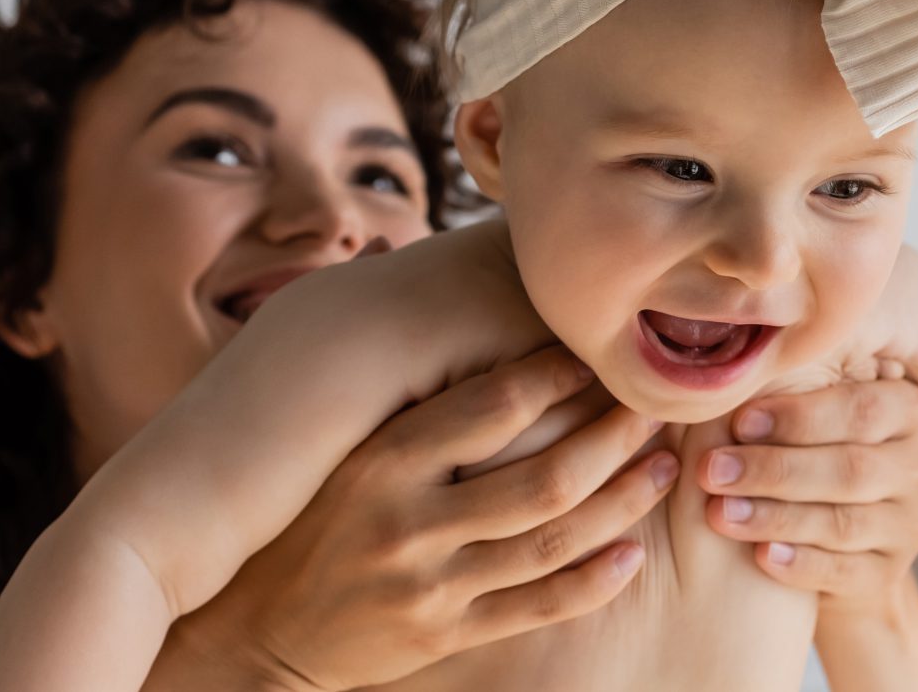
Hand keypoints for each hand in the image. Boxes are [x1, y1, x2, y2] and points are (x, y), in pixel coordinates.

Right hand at [147, 346, 673, 691]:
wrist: (253, 629)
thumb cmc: (307, 519)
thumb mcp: (335, 448)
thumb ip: (399, 396)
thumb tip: (435, 282)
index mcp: (379, 461)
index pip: (494, 404)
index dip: (562, 375)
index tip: (602, 354)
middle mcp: (407, 522)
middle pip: (546, 476)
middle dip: (616, 439)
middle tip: (657, 410)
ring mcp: (429, 584)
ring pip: (555, 540)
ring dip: (623, 501)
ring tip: (663, 468)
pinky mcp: (444, 634)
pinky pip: (539, 606)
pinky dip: (595, 579)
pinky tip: (631, 551)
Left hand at [699, 376, 917, 617]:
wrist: (830, 539)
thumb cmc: (804, 454)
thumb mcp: (808, 417)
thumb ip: (788, 391)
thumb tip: (738, 373)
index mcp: (908, 412)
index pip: (860, 410)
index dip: (798, 417)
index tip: (738, 423)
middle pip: (851, 469)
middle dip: (775, 469)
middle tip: (713, 471)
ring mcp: (909, 526)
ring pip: (845, 523)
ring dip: (777, 518)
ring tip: (722, 513)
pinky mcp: (890, 573)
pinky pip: (847, 572)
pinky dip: (802, 564)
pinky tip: (761, 557)